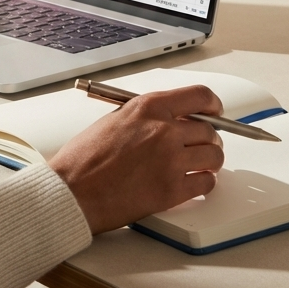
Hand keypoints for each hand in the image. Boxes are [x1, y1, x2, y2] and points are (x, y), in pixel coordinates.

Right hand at [49, 85, 224, 233]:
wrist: (74, 191)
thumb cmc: (84, 158)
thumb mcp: (115, 119)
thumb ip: (147, 116)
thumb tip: (173, 119)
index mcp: (148, 107)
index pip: (199, 96)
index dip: (213, 105)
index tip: (215, 112)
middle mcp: (163, 130)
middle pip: (209, 130)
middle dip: (208, 138)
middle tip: (201, 145)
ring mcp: (171, 161)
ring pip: (214, 157)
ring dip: (210, 161)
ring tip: (199, 165)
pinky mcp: (173, 190)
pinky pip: (206, 184)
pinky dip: (203, 183)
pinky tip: (192, 182)